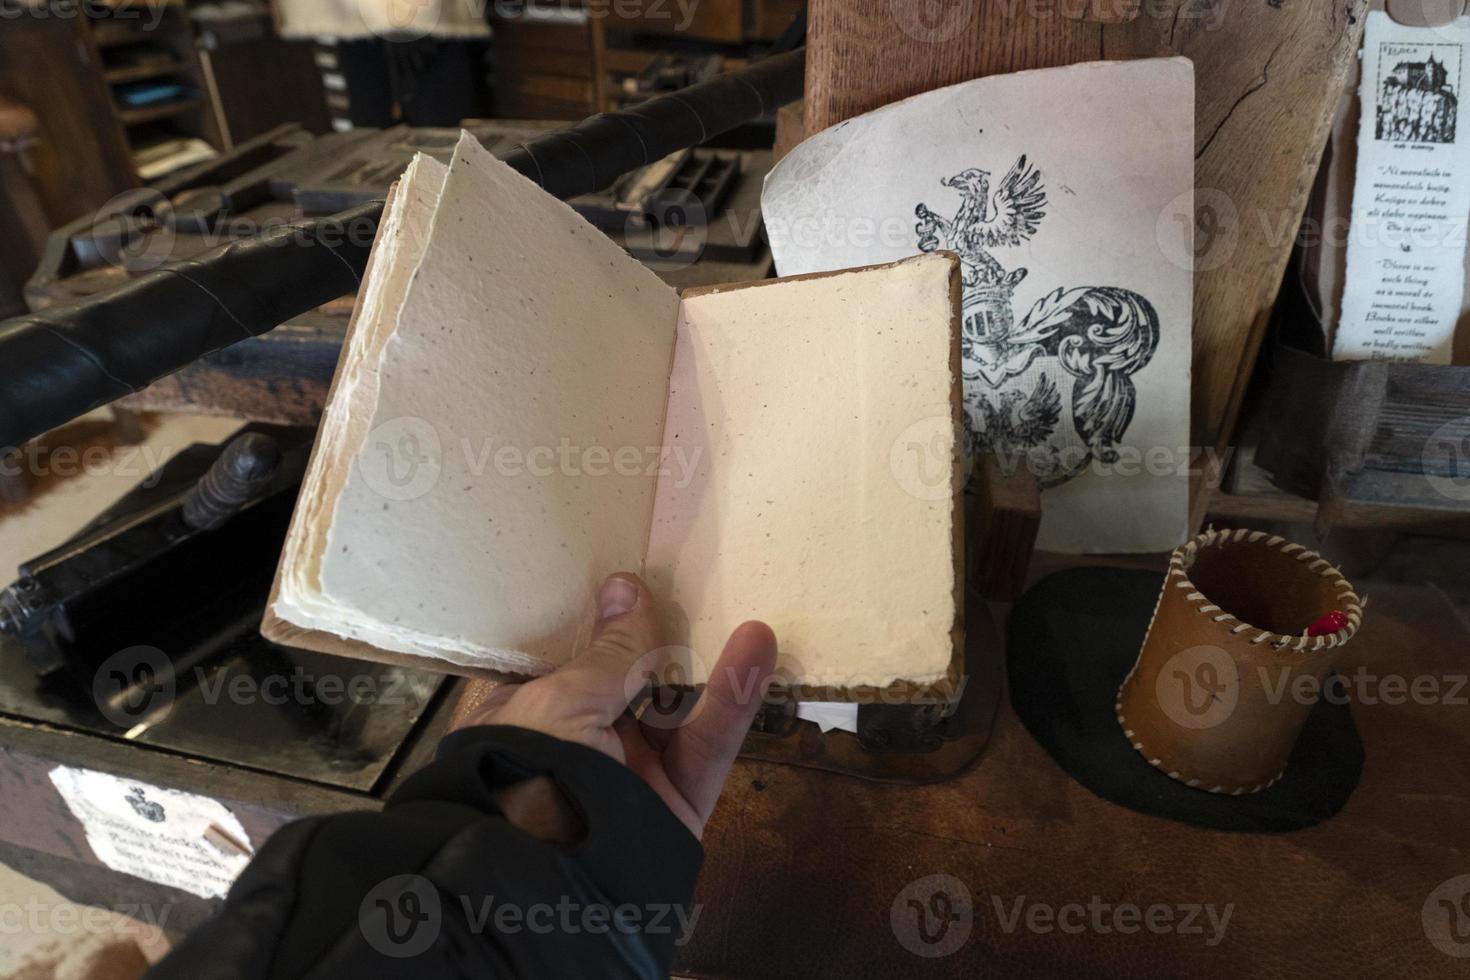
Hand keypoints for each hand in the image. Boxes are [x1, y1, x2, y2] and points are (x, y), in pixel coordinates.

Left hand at [449, 573, 777, 838]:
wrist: (543, 885)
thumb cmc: (529, 773)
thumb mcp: (561, 700)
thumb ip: (610, 652)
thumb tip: (626, 585)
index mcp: (529, 716)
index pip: (571, 661)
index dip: (603, 623)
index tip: (635, 577)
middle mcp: (579, 744)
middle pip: (634, 683)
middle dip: (666, 639)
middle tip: (699, 582)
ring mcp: (630, 777)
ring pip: (680, 711)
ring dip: (713, 663)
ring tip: (747, 607)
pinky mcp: (676, 806)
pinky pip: (708, 747)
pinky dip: (734, 701)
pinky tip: (757, 650)